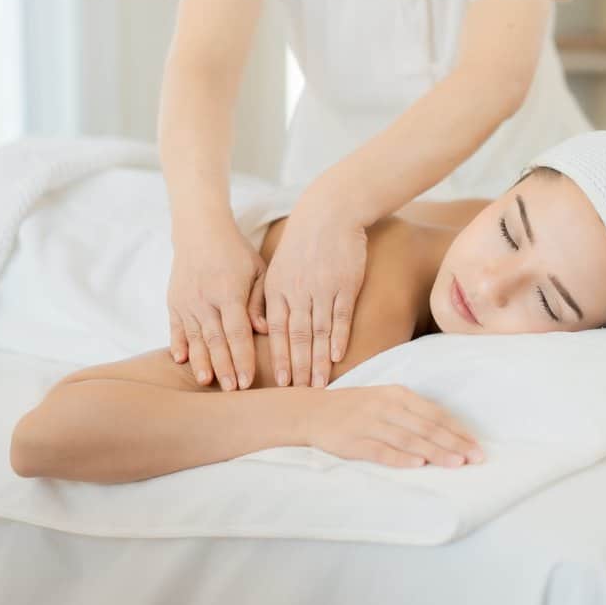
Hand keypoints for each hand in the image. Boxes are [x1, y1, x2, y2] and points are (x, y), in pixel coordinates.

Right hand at [168, 220, 267, 391]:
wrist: (199, 230)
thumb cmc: (236, 252)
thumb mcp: (257, 270)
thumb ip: (260, 301)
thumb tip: (263, 330)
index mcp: (229, 292)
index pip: (238, 333)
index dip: (243, 358)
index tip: (248, 381)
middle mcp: (205, 299)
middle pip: (216, 341)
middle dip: (225, 368)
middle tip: (232, 392)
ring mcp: (187, 301)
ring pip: (195, 338)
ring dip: (201, 362)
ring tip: (207, 383)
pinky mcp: (174, 302)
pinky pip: (175, 327)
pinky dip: (178, 344)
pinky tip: (180, 361)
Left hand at [264, 195, 367, 387]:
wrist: (329, 212)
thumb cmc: (302, 243)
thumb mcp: (275, 268)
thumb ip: (266, 299)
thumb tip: (260, 329)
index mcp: (277, 289)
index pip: (275, 331)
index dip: (278, 359)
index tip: (280, 383)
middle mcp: (297, 291)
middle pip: (296, 337)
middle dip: (297, 367)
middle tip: (299, 393)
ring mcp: (322, 288)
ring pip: (318, 331)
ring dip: (318, 360)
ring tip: (319, 384)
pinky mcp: (345, 283)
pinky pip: (340, 315)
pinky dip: (338, 337)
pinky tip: (337, 356)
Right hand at [304, 385, 485, 467]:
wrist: (312, 411)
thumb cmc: (357, 408)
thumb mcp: (385, 400)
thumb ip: (413, 413)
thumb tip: (448, 433)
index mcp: (397, 394)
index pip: (434, 413)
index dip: (457, 430)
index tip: (476, 445)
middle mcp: (386, 406)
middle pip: (426, 426)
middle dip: (454, 443)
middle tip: (475, 458)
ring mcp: (369, 423)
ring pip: (408, 438)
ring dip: (434, 451)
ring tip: (456, 463)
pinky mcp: (352, 441)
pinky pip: (380, 451)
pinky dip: (400, 458)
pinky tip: (417, 464)